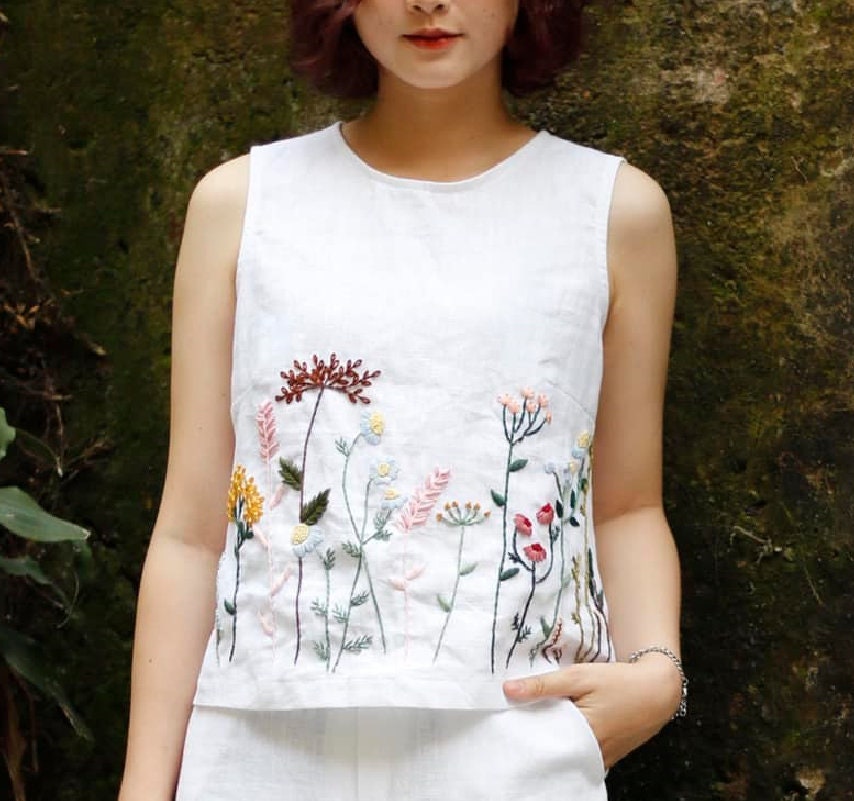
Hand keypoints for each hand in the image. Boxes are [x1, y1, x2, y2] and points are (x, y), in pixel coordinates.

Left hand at [503, 655, 681, 768]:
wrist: (658, 689)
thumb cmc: (618, 682)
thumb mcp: (579, 676)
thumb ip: (544, 685)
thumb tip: (507, 690)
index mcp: (582, 738)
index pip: (541, 742)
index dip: (524, 730)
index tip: (507, 719)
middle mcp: (591, 755)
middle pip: (553, 750)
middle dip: (537, 737)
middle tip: (517, 719)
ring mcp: (601, 757)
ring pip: (567, 752)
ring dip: (553, 739)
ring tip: (535, 721)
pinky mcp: (608, 754)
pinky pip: (581, 753)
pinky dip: (569, 741)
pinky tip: (560, 725)